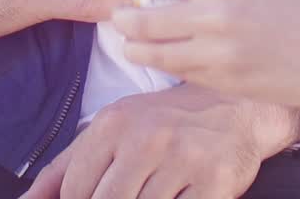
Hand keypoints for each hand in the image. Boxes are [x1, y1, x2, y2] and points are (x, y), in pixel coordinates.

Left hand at [25, 83, 299, 198]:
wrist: (235, 110)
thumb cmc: (164, 124)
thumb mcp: (112, 131)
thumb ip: (65, 168)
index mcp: (115, 123)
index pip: (75, 190)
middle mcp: (147, 137)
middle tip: (131, 193)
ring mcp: (183, 159)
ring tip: (153, 191)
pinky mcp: (215, 182)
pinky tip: (176, 195)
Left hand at [110, 0, 299, 109]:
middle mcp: (215, 14)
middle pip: (143, 17)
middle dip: (123, 16)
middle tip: (118, 12)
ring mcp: (219, 54)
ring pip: (156, 53)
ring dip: (136, 47)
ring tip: (130, 41)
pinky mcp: (226, 84)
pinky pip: (182, 73)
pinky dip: (167, 65)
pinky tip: (165, 58)